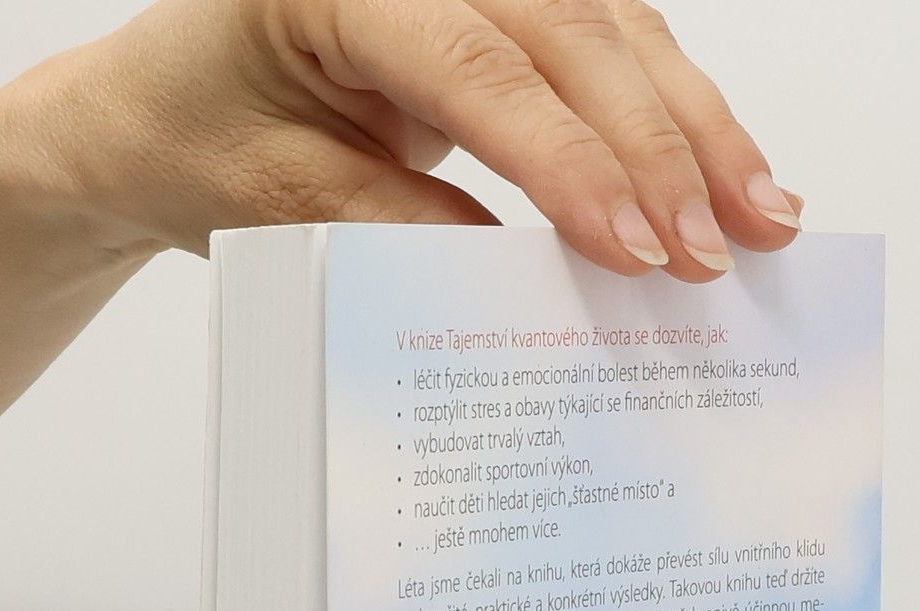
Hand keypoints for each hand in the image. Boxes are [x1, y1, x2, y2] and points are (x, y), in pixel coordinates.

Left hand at [33, 0, 802, 278]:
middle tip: (724, 249)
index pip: (480, 65)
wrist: (156, 108)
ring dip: (695, 127)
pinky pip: (609, 45)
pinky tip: (727, 174)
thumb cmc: (194, 138)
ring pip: (613, 30)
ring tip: (764, 217)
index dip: (571, 161)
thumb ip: (388, 225)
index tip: (637, 249)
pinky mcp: (504, 5)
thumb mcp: (271, 199)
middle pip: (574, 35)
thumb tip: (516, 274)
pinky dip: (673, 113)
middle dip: (663, 149)